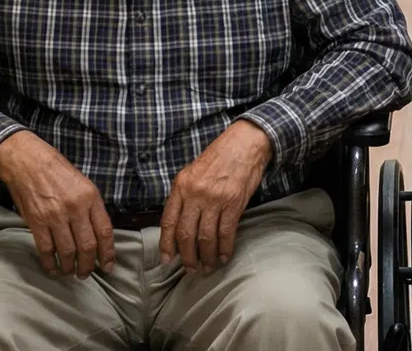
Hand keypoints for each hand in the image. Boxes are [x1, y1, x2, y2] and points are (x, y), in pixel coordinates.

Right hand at [0, 130, 115, 277]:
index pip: (105, 231)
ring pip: (67, 252)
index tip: (108, 266)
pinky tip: (53, 268)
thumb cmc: (58, 171)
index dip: (108, 253)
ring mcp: (55, 216)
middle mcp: (75, 208)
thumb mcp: (83, 184)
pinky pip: (46, 250)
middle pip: (87, 246)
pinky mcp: (36, 222)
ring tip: (70, 272)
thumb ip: (91, 208)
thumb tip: (99, 235)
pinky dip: (50, 263)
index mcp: (91, 197)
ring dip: (70, 267)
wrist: (28, 161)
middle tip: (86, 274)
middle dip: (88, 266)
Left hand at [160, 119, 272, 273]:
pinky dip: (225, 248)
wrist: (245, 143)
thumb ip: (184, 195)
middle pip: (185, 234)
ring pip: (205, 237)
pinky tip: (224, 256)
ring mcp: (214, 199)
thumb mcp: (193, 171)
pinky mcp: (233, 203)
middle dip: (187, 256)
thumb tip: (178, 224)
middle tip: (190, 269)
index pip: (168, 221)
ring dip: (206, 256)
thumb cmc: (219, 157)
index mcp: (181, 185)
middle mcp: (195, 193)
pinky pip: (226, 232)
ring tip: (208, 267)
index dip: (167, 244)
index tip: (167, 260)